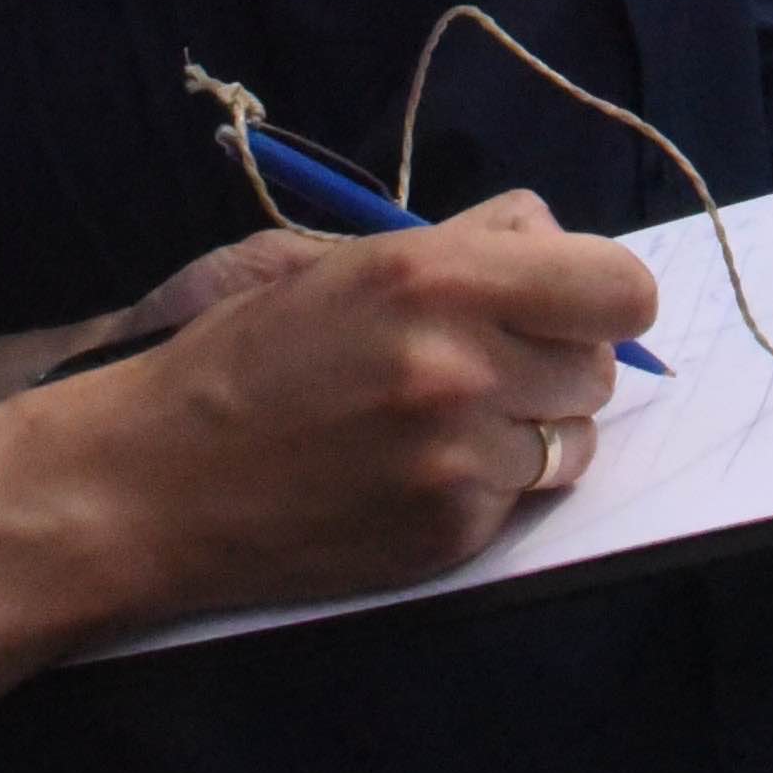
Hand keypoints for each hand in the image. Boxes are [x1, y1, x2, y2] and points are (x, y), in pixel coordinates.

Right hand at [77, 190, 658, 617]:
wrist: (155, 480)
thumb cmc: (240, 357)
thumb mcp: (341, 263)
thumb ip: (461, 244)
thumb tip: (552, 239)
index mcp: (435, 274)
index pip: (617, 286)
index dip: (600, 295)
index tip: (568, 305)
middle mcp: (461, 364)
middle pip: (599, 365)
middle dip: (558, 358)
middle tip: (491, 361)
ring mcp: (459, 457)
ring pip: (573, 438)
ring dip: (532, 427)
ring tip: (449, 421)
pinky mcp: (451, 533)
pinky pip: (522, 497)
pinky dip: (486, 484)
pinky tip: (413, 471)